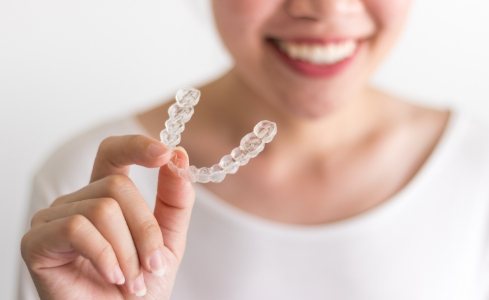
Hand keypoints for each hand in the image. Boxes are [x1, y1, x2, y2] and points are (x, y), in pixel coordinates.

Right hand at [21, 135, 194, 298]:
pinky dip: (104, 255)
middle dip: (145, 230)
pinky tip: (112, 276)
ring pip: (102, 209)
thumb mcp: (168, 240)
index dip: (136, 145)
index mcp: (107, 196)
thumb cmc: (139, 285)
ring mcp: (54, 218)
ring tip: (132, 281)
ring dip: (128, 252)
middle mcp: (78, 200)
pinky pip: (77, 228)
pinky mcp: (37, 241)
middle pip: (118, 186)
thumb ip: (174, 200)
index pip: (114, 153)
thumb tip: (178, 155)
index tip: (165, 154)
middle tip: (154, 266)